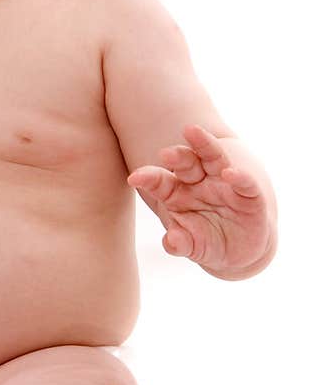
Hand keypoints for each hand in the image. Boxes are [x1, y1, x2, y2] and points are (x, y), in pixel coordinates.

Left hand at [127, 124, 273, 275]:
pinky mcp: (249, 195)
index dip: (149, 178)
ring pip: (214, 158)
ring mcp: (224, 185)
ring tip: (193, 132)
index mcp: (178, 192)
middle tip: (165, 153)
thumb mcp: (191, 245)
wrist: (238, 252)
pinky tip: (230, 173)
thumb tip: (171, 241)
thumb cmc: (206, 241)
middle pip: (187, 162)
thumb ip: (179, 243)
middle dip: (177, 156)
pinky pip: (244, 182)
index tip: (135, 178)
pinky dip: (239, 177)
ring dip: (204, 145)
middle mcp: (200, 182)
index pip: (160, 181)